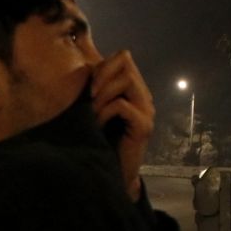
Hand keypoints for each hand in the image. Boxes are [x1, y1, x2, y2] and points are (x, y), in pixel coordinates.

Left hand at [90, 50, 153, 201]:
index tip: (89, 86)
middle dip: (102, 75)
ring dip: (103, 94)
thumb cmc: (101, 140)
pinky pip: (122, 105)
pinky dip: (104, 112)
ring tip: (92, 112)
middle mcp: (143, 96)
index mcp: (134, 89)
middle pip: (126, 61)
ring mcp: (146, 110)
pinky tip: (98, 125)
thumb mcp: (96, 108)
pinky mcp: (143, 126)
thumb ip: (96, 88)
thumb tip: (83, 65)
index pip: (123, 57)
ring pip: (126, 79)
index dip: (103, 65)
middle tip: (89, 97)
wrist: (113, 173)